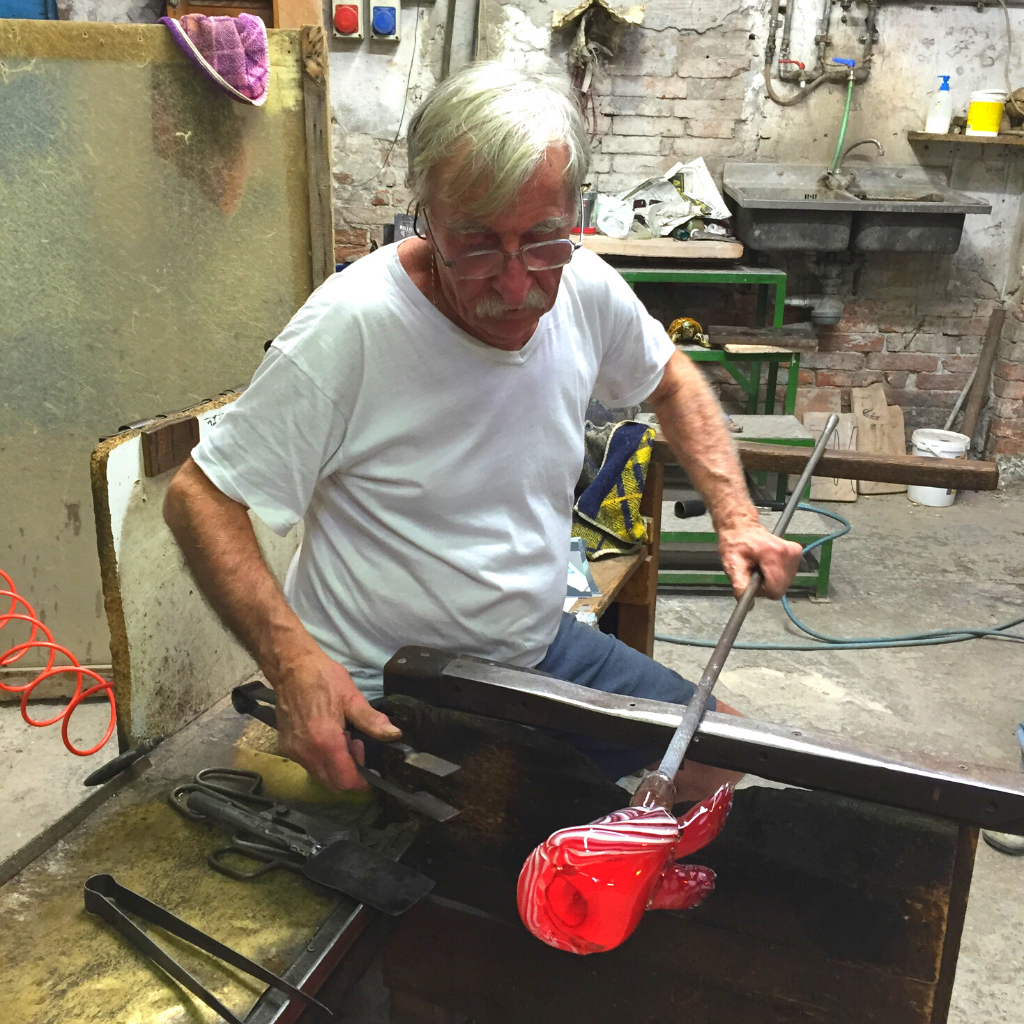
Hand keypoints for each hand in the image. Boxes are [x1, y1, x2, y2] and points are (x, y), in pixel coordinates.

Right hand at [271, 652, 401, 790]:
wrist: (290, 668)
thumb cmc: (322, 678)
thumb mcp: (352, 697)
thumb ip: (372, 721)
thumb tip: (394, 734)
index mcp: (325, 741)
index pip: (345, 781)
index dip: (361, 781)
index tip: (370, 769)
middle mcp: (306, 753)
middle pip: (332, 784)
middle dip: (350, 773)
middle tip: (357, 746)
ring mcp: (294, 752)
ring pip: (320, 776)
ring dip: (336, 766)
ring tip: (343, 738)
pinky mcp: (286, 748)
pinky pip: (309, 765)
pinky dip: (322, 759)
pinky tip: (328, 737)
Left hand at [717, 521, 802, 599]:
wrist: (742, 528)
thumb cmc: (735, 544)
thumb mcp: (731, 564)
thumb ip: (740, 584)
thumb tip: (749, 604)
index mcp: (774, 554)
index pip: (776, 589)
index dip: (763, 590)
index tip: (754, 580)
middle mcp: (789, 553)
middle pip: (782, 586)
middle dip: (768, 584)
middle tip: (754, 571)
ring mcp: (795, 552)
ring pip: (786, 581)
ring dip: (772, 578)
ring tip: (760, 565)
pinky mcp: (797, 552)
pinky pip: (789, 573)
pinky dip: (778, 572)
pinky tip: (767, 563)